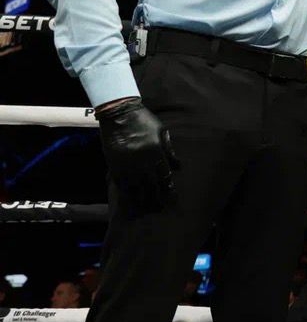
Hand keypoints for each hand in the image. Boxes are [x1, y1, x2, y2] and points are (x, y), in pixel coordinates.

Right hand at [96, 97, 178, 212]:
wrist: (119, 114)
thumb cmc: (143, 121)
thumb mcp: (161, 131)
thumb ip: (168, 149)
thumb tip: (178, 166)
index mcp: (156, 152)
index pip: (164, 175)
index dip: (167, 187)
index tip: (169, 195)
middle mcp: (143, 160)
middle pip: (151, 184)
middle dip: (155, 197)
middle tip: (158, 207)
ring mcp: (127, 163)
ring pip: (135, 187)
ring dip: (140, 198)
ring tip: (144, 207)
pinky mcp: (114, 164)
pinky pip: (120, 182)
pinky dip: (125, 191)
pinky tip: (128, 198)